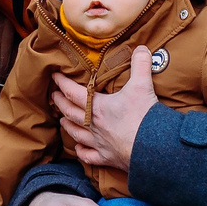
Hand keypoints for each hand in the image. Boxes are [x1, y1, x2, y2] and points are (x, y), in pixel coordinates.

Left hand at [53, 55, 158, 171]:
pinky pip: (89, 156)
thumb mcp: (143, 86)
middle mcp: (93, 126)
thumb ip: (140, 64)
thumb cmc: (144, 117)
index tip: (55, 76)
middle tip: (53, 96)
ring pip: (76, 134)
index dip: (62, 83)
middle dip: (61, 103)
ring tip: (62, 119)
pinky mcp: (107, 158)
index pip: (73, 92)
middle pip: (70, 113)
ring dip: (68, 125)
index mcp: (98, 107)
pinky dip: (81, 152)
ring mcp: (99, 143)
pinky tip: (78, 148)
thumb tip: (140, 47)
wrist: (153, 149)